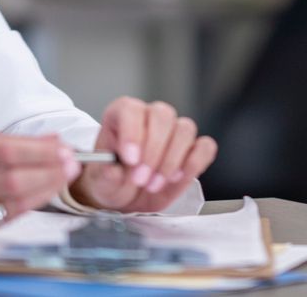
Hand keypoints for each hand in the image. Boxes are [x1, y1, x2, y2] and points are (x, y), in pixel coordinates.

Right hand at [0, 132, 78, 233]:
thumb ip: (10, 141)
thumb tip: (53, 141)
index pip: (4, 151)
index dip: (38, 152)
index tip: (63, 148)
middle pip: (12, 180)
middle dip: (48, 171)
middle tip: (72, 164)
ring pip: (12, 203)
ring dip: (45, 189)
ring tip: (64, 176)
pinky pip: (5, 218)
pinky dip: (29, 204)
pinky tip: (43, 193)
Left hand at [69, 97, 216, 211]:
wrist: (126, 196)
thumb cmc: (111, 181)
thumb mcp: (101, 181)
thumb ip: (106, 175)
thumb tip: (113, 170)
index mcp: (121, 115)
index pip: (130, 109)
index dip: (132, 132)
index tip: (130, 159)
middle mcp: (149, 116)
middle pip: (162, 116)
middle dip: (154, 152)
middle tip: (141, 179)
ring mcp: (173, 131)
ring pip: (185, 129)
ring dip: (171, 161)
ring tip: (153, 185)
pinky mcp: (192, 149)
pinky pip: (205, 146)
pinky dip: (194, 163)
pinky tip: (176, 178)